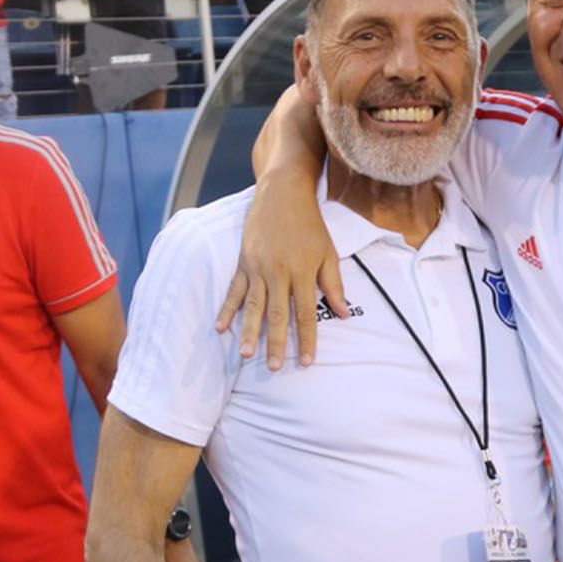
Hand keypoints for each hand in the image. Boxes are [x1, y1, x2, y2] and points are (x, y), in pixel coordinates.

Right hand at [215, 164, 346, 369]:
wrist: (283, 194)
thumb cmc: (310, 224)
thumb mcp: (328, 252)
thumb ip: (334, 284)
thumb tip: (342, 313)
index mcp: (303, 271)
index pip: (306, 312)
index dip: (307, 339)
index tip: (307, 361)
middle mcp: (278, 272)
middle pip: (277, 314)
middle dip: (275, 343)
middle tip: (273, 368)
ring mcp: (257, 268)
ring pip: (254, 306)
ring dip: (249, 332)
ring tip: (246, 355)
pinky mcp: (243, 262)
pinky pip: (234, 290)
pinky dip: (227, 309)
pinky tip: (220, 328)